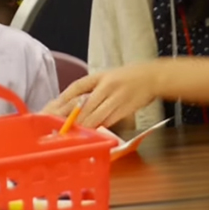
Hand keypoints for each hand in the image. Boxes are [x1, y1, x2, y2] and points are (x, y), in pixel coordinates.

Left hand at [43, 64, 160, 128]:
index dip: (65, 97)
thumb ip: (95, 88)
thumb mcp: (110, 76)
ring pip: (96, 116)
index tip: (55, 107)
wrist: (153, 78)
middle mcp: (107, 86)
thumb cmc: (130, 77)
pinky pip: (109, 121)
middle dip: (73, 118)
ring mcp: (116, 98)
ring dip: (85, 126)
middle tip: (63, 127)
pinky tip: (95, 132)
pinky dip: (100, 126)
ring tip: (75, 133)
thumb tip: (78, 103)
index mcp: (100, 75)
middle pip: (85, 106)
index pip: (77, 86)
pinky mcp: (125, 109)